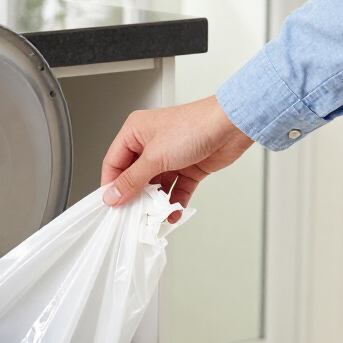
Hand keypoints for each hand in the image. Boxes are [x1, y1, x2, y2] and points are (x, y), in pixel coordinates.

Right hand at [100, 96, 253, 218]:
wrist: (231, 126)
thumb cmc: (194, 126)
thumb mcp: (154, 157)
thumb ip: (132, 180)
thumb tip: (113, 195)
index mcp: (136, 132)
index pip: (114, 162)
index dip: (111, 184)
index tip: (112, 204)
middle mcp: (151, 144)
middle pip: (134, 177)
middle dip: (135, 197)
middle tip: (131, 214)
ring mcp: (169, 157)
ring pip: (155, 187)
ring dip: (155, 203)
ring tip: (154, 216)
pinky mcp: (187, 168)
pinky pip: (175, 190)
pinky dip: (174, 204)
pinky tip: (172, 214)